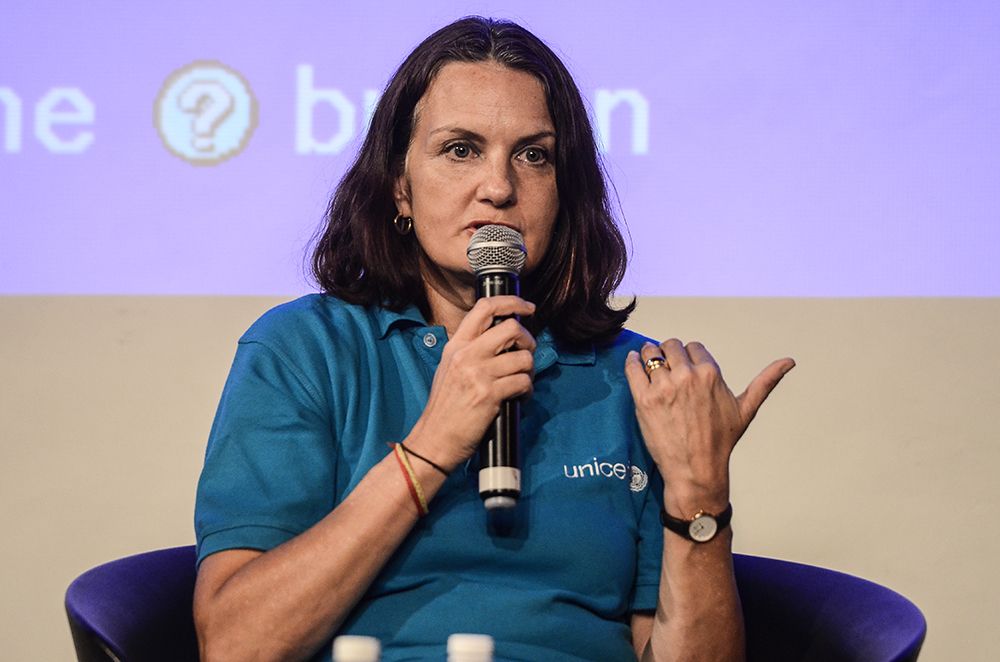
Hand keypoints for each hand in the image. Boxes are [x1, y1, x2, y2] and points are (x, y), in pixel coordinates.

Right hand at [408, 296, 536, 470]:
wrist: (434, 439)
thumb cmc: (445, 407)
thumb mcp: (449, 368)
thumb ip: (470, 350)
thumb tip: (502, 337)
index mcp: (456, 345)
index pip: (484, 307)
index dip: (511, 302)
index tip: (527, 307)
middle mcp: (466, 354)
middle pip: (511, 328)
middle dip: (528, 339)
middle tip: (525, 353)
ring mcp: (478, 374)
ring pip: (523, 357)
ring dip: (529, 370)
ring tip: (521, 381)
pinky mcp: (490, 394)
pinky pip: (523, 382)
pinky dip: (527, 391)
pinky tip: (518, 398)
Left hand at [624, 339, 793, 511]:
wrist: (696, 470)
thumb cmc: (721, 441)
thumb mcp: (746, 408)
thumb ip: (765, 381)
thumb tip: (789, 361)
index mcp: (710, 374)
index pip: (693, 347)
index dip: (689, 357)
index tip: (686, 370)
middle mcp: (687, 376)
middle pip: (670, 345)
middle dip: (668, 354)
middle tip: (666, 369)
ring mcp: (663, 387)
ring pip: (650, 352)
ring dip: (648, 356)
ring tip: (650, 367)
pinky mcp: (644, 399)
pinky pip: (632, 367)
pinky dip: (631, 362)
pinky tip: (634, 365)